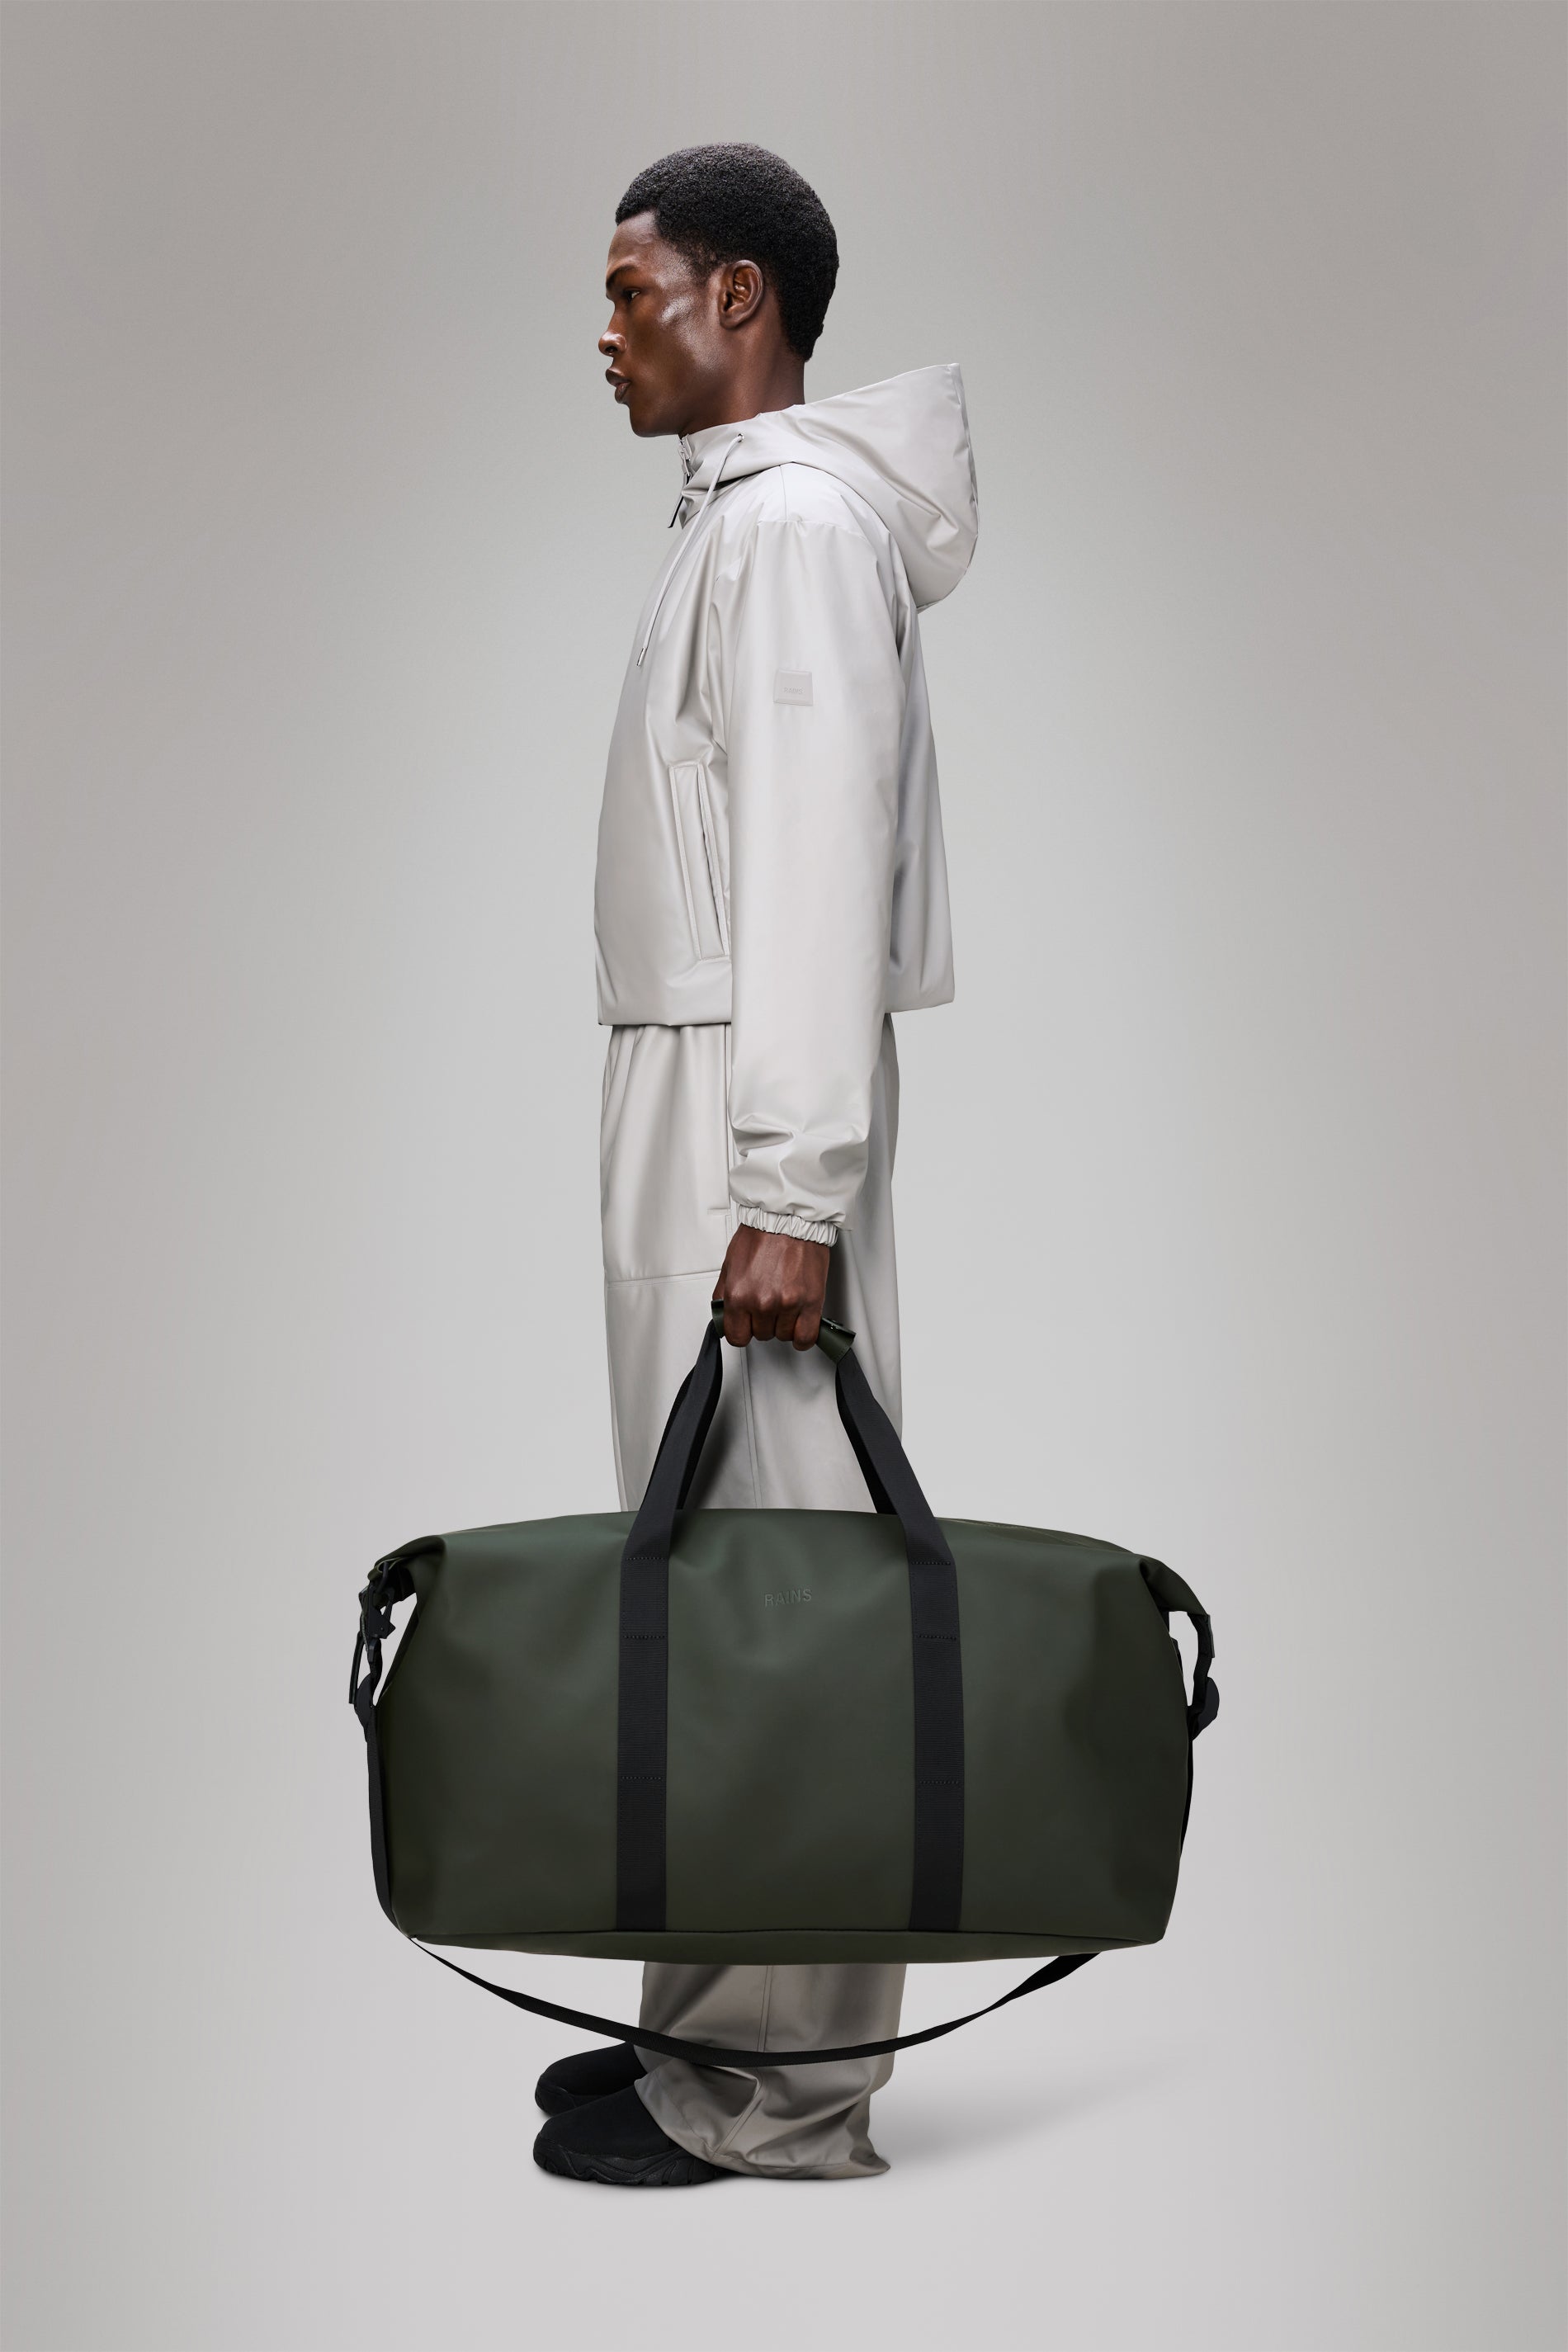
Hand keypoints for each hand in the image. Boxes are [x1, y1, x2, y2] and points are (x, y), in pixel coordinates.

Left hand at [715, 1225, 829, 1350]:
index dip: (742, 1330)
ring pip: (783, 1336)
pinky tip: (799, 1323)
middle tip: (768, 1301)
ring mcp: (787, 1304)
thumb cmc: (762, 1234)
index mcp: (738, 1294)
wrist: (789, 1217)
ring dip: (784, 1324)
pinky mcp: (810, 1302)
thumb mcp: (729, 1265)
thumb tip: (724, 1316)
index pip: (736, 1336)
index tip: (747, 1324)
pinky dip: (803, 1336)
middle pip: (761, 1335)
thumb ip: (724, 1295)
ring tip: (785, 1303)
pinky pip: (806, 1338)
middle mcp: (762, 1302)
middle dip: (763, 1321)